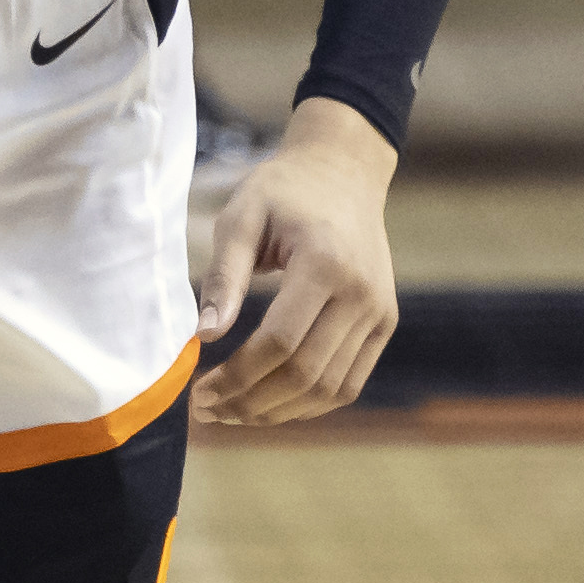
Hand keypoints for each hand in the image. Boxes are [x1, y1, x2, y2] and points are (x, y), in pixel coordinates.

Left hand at [189, 100, 400, 426]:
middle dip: (250, 402)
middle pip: (305, 375)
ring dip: (278, 412)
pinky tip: (270, 403)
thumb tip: (204, 336)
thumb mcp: (241, 217)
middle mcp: (361, 293)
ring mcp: (379, 312)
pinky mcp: (384, 323)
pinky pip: (349, 383)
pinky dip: (310, 404)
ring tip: (233, 412)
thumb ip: (224, 277)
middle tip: (208, 409)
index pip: (279, 343)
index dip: (236, 376)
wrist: (344, 171)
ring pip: (329, 389)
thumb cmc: (284, 190)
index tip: (198, 391)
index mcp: (325, 263)